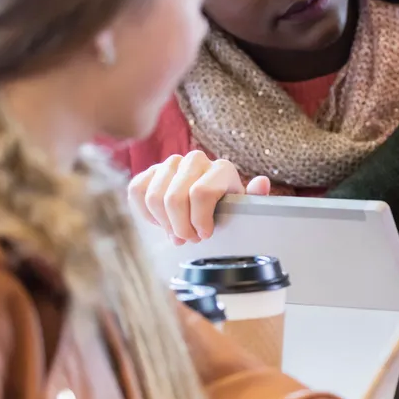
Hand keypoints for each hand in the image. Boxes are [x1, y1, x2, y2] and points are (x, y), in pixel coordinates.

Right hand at [127, 151, 269, 244]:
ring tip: (178, 232)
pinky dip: (146, 213)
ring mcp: (171, 163)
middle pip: (175, 198)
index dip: (199, 220)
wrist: (207, 206)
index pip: (201, 193)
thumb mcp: (244, 209)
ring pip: (154, 196)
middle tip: (190, 238)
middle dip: (180, 226)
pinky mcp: (150, 171)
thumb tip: (261, 182)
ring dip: (164, 223)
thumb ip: (254, 198)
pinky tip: (162, 222)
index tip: (205, 234)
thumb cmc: (227, 210)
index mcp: (222, 169)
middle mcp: (196, 160)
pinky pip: (137, 191)